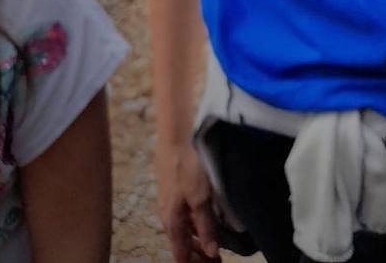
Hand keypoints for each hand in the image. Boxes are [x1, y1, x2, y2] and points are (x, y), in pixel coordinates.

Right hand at [157, 142, 218, 262]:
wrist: (176, 134)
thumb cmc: (188, 165)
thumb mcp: (201, 197)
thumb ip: (206, 224)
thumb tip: (211, 252)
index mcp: (172, 221)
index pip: (181, 254)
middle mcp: (169, 215)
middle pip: (182, 244)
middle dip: (198, 255)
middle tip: (216, 260)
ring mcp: (171, 202)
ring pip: (184, 230)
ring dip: (198, 240)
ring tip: (215, 244)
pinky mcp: (176, 190)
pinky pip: (185, 216)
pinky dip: (196, 225)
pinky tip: (207, 221)